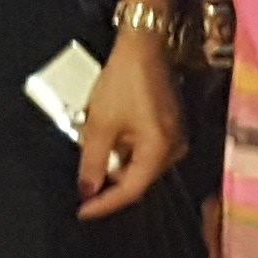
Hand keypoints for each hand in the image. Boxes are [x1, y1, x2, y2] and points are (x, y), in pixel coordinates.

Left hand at [80, 25, 183, 215]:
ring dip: (117, 161)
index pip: (130, 190)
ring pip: (140, 165)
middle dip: (109, 178)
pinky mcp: (170, 127)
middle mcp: (174, 149)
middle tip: (85, 171)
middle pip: (137, 179)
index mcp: (159, 150)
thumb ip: (92, 162)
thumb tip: (87, 190)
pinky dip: (126, 149)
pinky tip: (110, 133)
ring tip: (96, 142)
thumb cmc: (125, 80)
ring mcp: (175, 138)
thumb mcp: (100, 124)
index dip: (104, 204)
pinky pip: (146, 150)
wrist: (143, 46)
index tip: (82, 211)